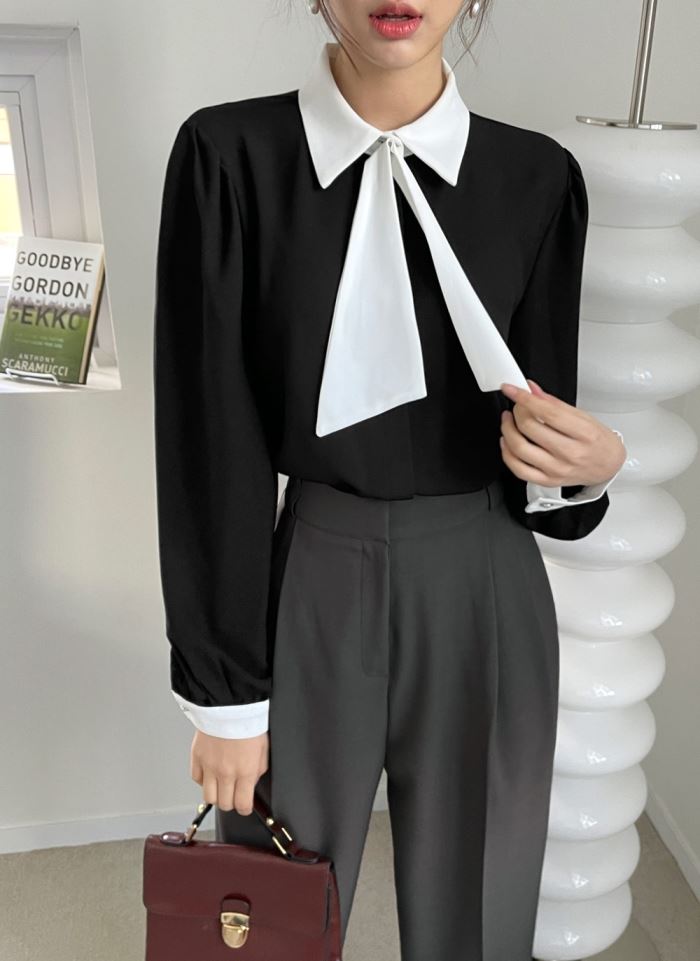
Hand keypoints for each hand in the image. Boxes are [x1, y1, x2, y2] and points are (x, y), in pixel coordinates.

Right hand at [190, 729, 268, 814]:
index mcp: (245, 772)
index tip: (245, 804)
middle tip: (234, 793)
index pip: (242, 806)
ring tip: (221, 785)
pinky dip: (203, 779)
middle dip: (231, 802)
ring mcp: (209, 767)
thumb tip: (250, 784)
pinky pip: (196, 779)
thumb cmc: (248, 723)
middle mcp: (226, 773)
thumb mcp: (263, 749)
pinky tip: (210, 772)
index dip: (244, 808)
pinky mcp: (197, 758)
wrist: (229, 705)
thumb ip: (257, 771)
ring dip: (216, 794)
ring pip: (208, 797)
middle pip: (224, 805)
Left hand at [499, 379, 625, 487]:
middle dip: (517, 411)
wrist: (608, 466)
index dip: (524, 398)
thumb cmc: (598, 441)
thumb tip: (533, 390)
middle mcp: (570, 453)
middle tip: (518, 405)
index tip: (512, 389)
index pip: (547, 412)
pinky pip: (518, 469)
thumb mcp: (583, 416)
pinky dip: (507, 453)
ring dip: (507, 429)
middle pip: (530, 428)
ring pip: (519, 448)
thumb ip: (555, 403)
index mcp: (584, 434)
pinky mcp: (548, 480)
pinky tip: (508, 441)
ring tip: (509, 420)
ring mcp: (557, 469)